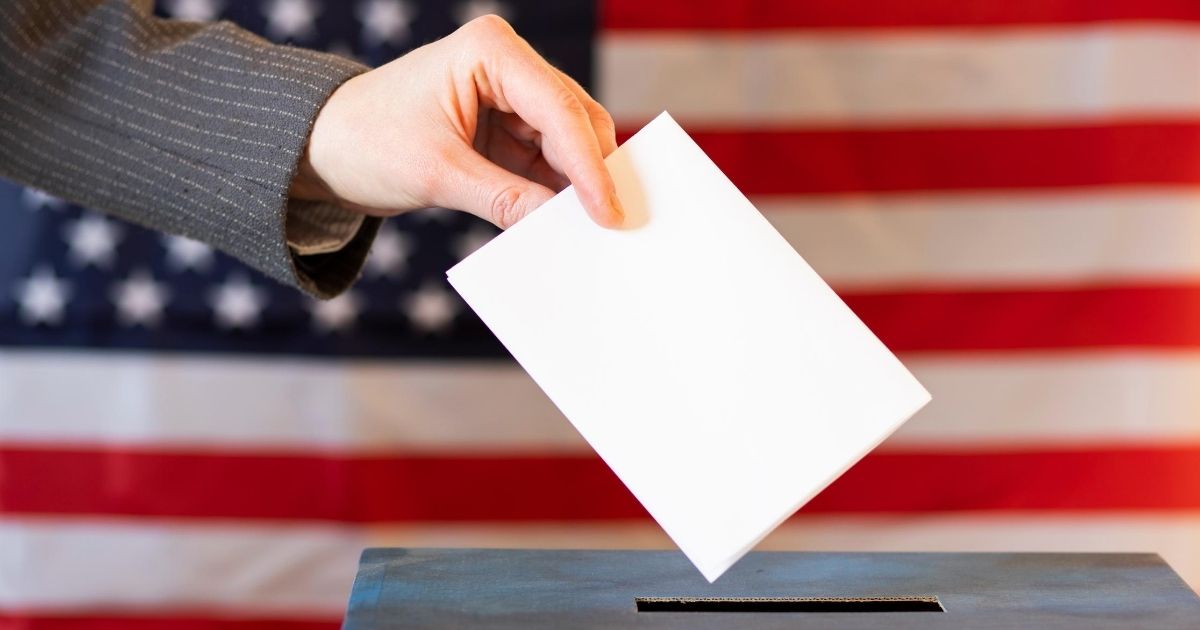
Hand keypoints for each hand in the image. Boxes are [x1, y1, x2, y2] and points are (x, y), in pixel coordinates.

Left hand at [289, 15, 622, 228]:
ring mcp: (511, 97)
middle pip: (575, 121)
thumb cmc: (365, 142)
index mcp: (491, 51)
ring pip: (568, 144)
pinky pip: (547, 162)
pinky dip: (557, 193)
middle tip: (614, 226)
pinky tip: (568, 223)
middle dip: (592, 173)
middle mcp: (508, 65)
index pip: (558, 109)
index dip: (589, 164)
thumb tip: (561, 224)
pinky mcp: (506, 129)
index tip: (608, 211)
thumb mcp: (438, 175)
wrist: (323, 149)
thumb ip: (504, 198)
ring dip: (578, 186)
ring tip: (594, 231)